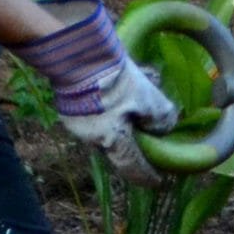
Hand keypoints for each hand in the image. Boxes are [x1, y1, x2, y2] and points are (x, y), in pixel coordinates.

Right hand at [12, 0, 179, 185]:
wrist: (77, 52)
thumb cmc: (115, 81)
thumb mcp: (148, 99)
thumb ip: (161, 119)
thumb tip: (164, 128)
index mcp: (110, 141)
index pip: (132, 168)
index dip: (146, 175)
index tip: (157, 181)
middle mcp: (90, 138)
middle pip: (118, 146)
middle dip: (136, 139)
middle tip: (150, 130)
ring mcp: (76, 122)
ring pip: (106, 127)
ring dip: (123, 117)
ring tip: (138, 95)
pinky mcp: (69, 104)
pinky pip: (96, 113)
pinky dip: (111, 105)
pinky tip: (120, 85)